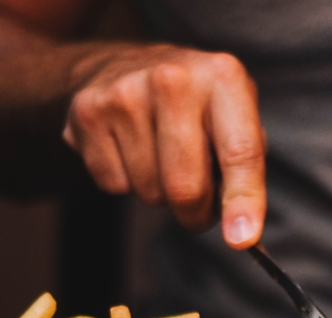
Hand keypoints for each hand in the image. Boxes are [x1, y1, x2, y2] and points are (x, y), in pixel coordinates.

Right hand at [63, 45, 265, 248]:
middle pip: (186, 187)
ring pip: (149, 192)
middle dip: (194, 213)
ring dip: (158, 192)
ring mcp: (125, 93)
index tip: (242, 239)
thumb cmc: (191, 104)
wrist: (120, 64)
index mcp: (223, 78)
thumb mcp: (233, 115)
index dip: (243, 200)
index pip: (240, 151)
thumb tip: (240, 229)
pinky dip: (124, 182)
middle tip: (197, 206)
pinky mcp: (88, 112)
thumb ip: (244, 166)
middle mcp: (173, 79)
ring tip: (159, 157)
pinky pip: (114, 185)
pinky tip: (128, 148)